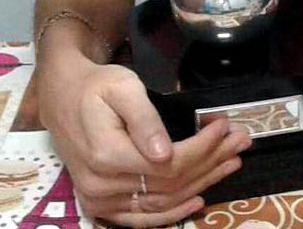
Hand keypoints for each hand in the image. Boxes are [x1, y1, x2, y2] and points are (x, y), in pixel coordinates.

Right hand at [38, 51, 250, 226]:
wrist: (62, 99)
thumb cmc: (95, 87)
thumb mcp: (122, 87)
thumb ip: (144, 119)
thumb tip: (165, 153)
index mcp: (106, 155)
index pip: (170, 164)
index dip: (203, 148)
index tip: (225, 125)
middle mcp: (100, 185)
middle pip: (171, 184)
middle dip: (211, 162)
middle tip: (240, 141)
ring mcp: (99, 200)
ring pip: (162, 202)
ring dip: (202, 183)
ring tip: (231, 162)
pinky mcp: (100, 205)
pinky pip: (141, 218)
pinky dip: (172, 212)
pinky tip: (198, 199)